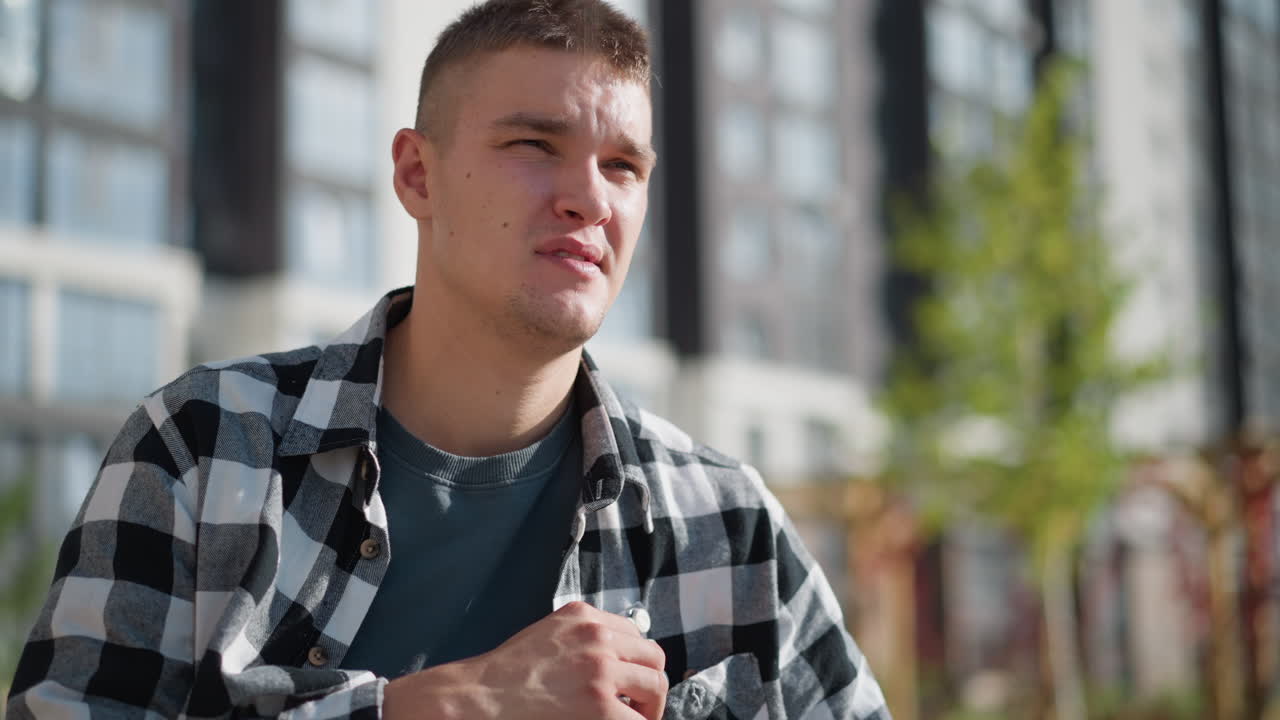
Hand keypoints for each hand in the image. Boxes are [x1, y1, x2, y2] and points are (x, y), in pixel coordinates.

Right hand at [382, 601, 667, 719]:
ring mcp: (601, 670)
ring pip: (655, 686)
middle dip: (650, 683)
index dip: (636, 661)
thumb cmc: (504, 677)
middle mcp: (597, 636)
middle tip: (641, 706)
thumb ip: (581, 640)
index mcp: (583, 617)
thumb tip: (613, 662)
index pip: (635, 633)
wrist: (479, 699)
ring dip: (650, 707)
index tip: (632, 680)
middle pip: (653, 657)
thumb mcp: (547, 637)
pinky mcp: (600, 705)